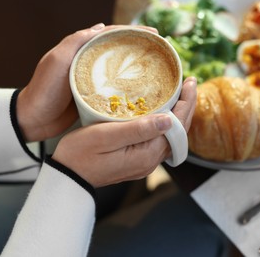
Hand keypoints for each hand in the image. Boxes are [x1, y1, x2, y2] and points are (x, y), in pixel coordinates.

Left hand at [16, 23, 157, 141]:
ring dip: (138, 67)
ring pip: (120, 69)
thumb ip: (74, 42)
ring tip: (158, 69)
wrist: (34, 120)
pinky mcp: (97, 97)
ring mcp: (94, 80)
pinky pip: (117, 88)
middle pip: (119, 51)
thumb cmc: (43, 90)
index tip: (154, 36)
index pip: (111, 35)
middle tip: (161, 51)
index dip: (133, 33)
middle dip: (141, 48)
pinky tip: (144, 91)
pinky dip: (131, 87)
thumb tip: (100, 26)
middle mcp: (89, 63)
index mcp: (81, 50)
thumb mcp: (56, 62)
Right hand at [52, 77, 196, 187]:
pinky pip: (161, 139)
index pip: (177, 126)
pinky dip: (167, 123)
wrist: (68, 176)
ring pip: (171, 136)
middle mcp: (151, 160)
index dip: (186, 103)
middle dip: (186, 106)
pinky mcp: (138, 159)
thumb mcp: (106, 137)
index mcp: (147, 154)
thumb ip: (138, 129)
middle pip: (179, 132)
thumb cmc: (80, 154)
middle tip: (190, 83)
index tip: (190, 82)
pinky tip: (164, 111)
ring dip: (178, 114)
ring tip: (181, 94)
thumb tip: (169, 119)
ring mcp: (145, 161)